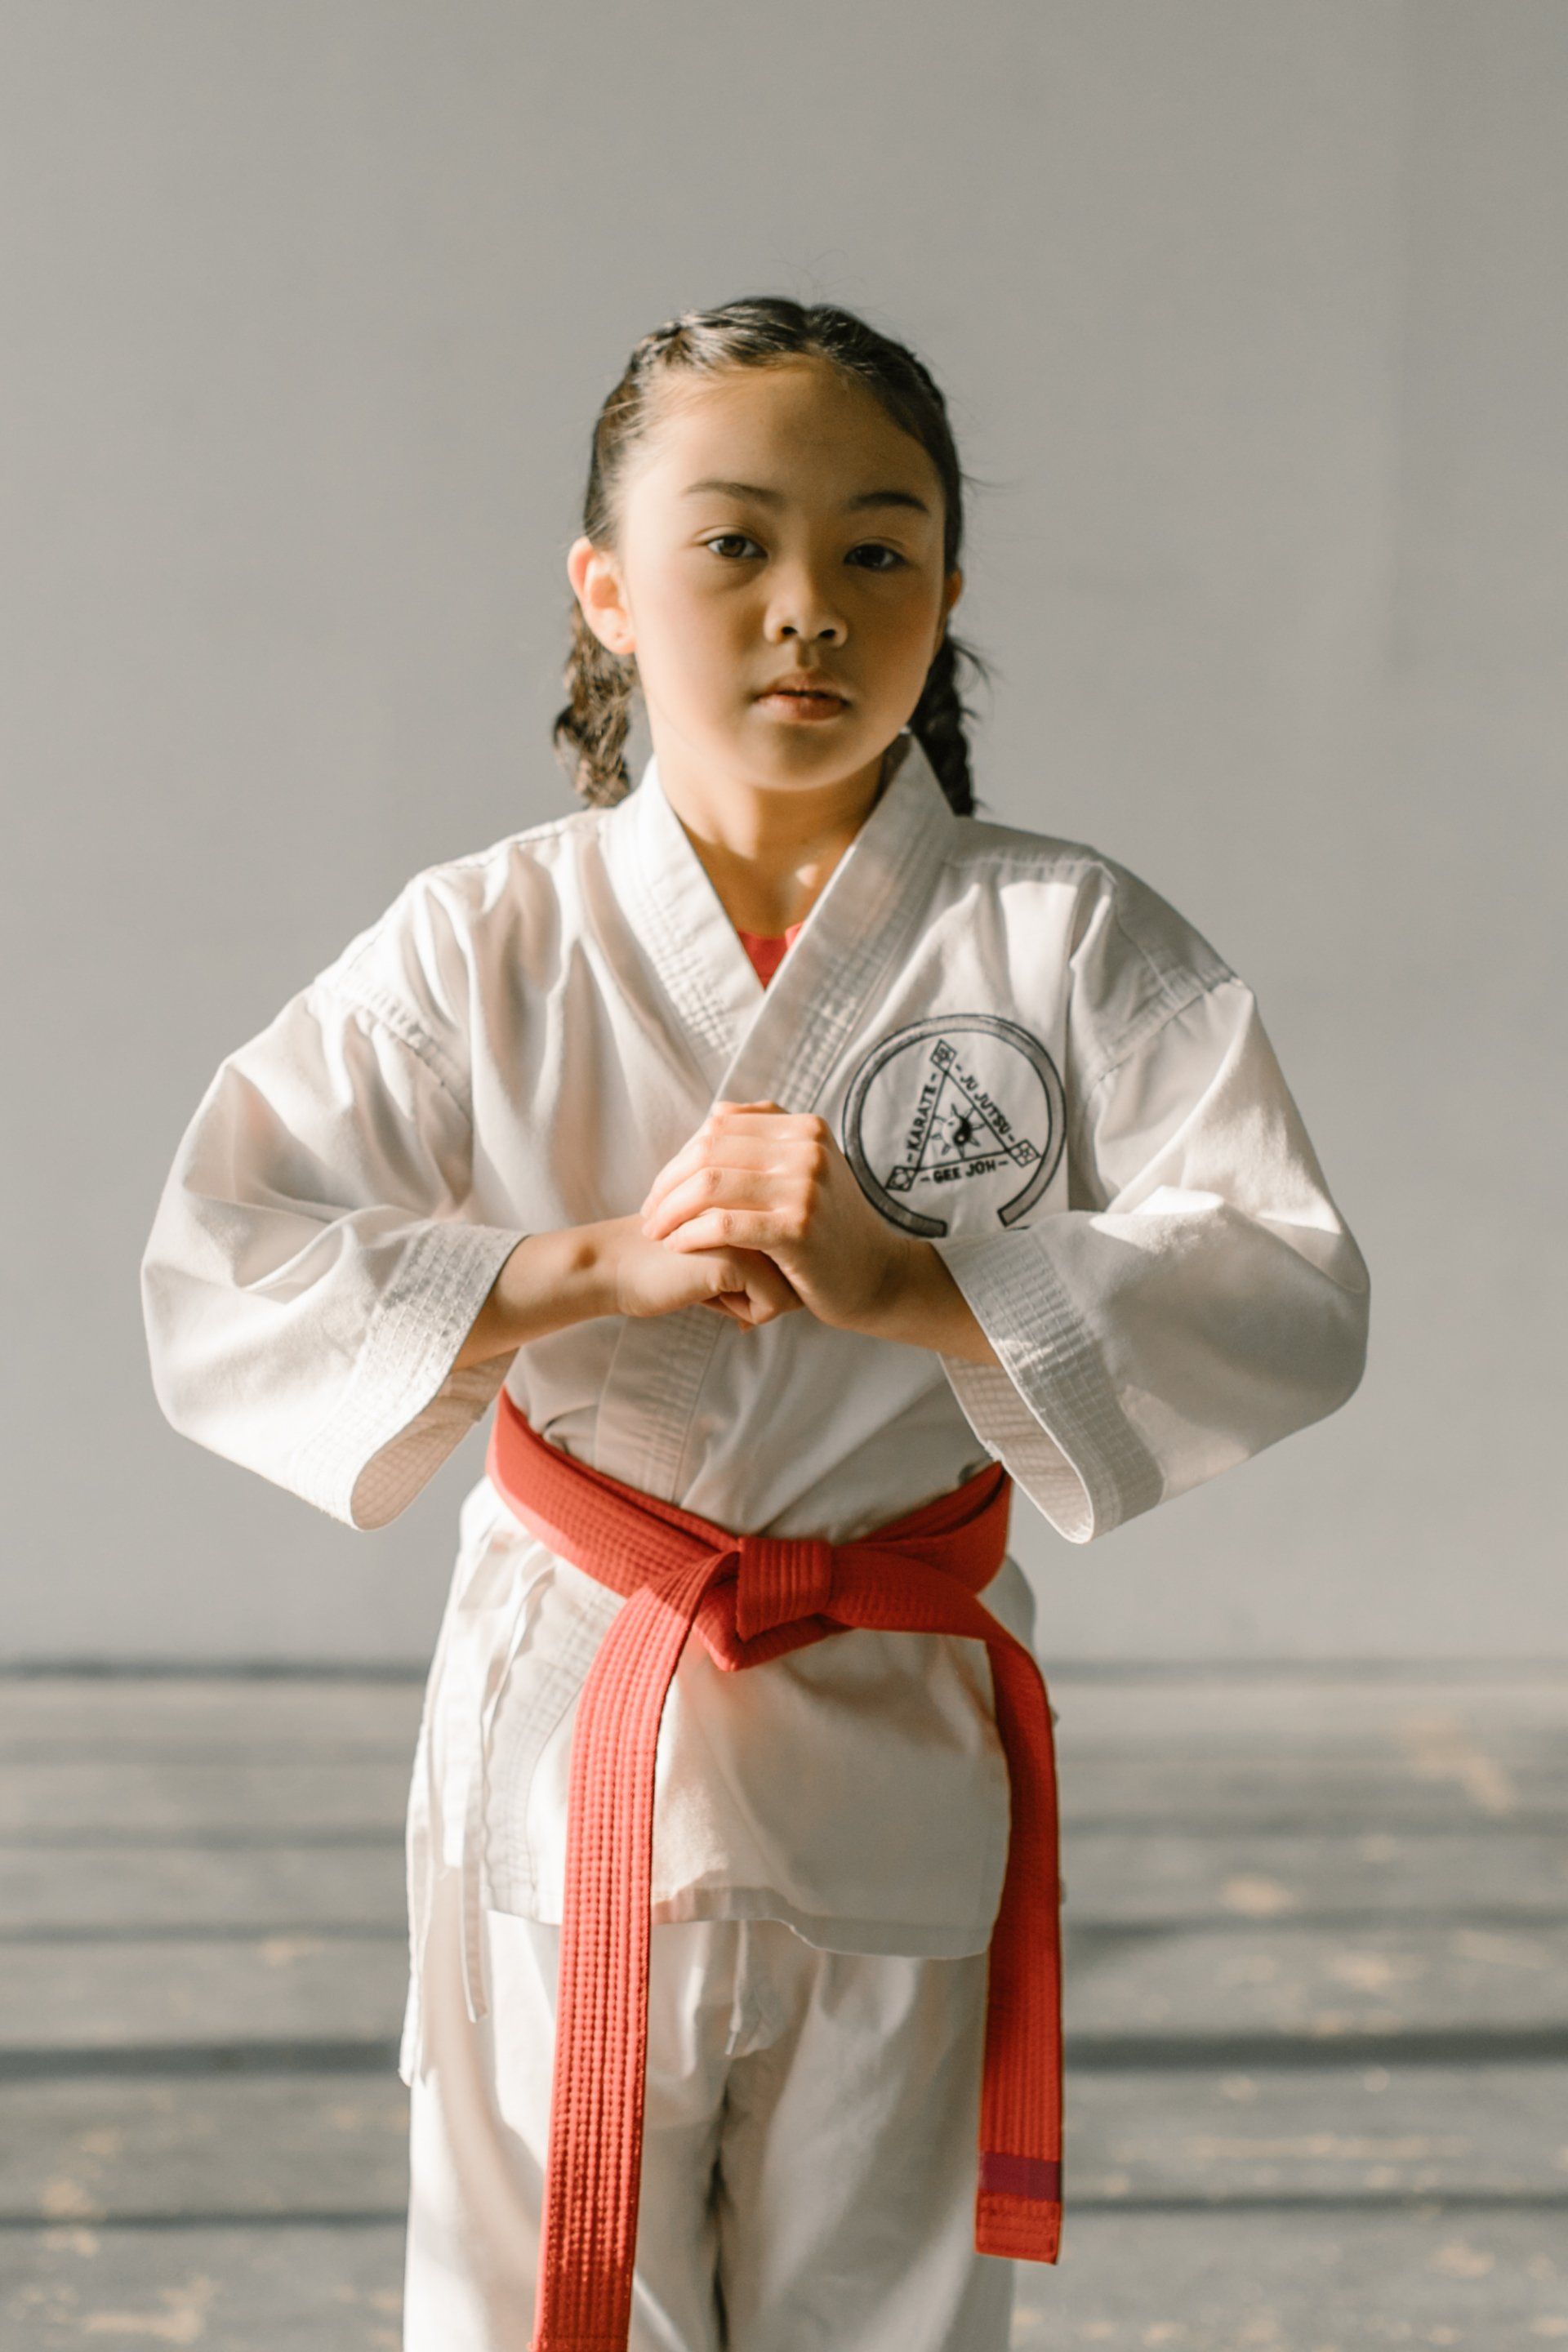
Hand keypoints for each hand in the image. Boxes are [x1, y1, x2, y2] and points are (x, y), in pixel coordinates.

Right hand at [598, 1213, 802, 1329]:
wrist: (616, 1267)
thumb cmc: (675, 1264)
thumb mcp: (730, 1247)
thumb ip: (771, 1249)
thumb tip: (820, 1282)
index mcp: (765, 1191)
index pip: (804, 1253)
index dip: (768, 1276)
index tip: (724, 1268)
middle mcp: (765, 1200)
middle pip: (802, 1272)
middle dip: (765, 1291)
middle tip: (712, 1276)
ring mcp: (754, 1221)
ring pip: (792, 1289)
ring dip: (751, 1300)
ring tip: (708, 1281)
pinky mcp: (739, 1252)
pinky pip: (773, 1304)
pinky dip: (742, 1311)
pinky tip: (705, 1291)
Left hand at [638, 1100, 920, 1335]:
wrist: (877, 1277)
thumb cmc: (832, 1229)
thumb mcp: (808, 1170)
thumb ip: (767, 1140)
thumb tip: (716, 1113)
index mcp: (804, 1127)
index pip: (718, 1127)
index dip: (680, 1157)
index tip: (662, 1190)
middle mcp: (806, 1148)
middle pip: (708, 1151)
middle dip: (667, 1184)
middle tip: (649, 1215)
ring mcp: (805, 1186)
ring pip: (709, 1185)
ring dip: (670, 1211)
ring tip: (656, 1232)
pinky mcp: (798, 1228)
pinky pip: (724, 1224)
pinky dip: (690, 1234)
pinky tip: (677, 1247)